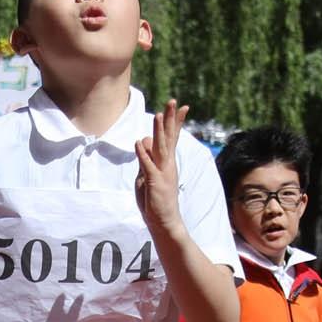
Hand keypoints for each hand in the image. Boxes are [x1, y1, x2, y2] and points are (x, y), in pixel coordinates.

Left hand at [132, 98, 188, 239]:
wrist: (164, 221)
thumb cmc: (156, 199)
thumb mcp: (148, 174)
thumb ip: (146, 157)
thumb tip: (143, 140)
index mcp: (167, 162)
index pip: (173, 138)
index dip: (176, 122)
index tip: (182, 106)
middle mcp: (168, 164)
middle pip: (169, 137)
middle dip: (170, 119)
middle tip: (173, 101)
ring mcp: (162, 172)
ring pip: (161, 148)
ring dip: (159, 131)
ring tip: (158, 114)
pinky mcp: (155, 182)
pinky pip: (148, 165)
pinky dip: (143, 154)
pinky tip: (139, 142)